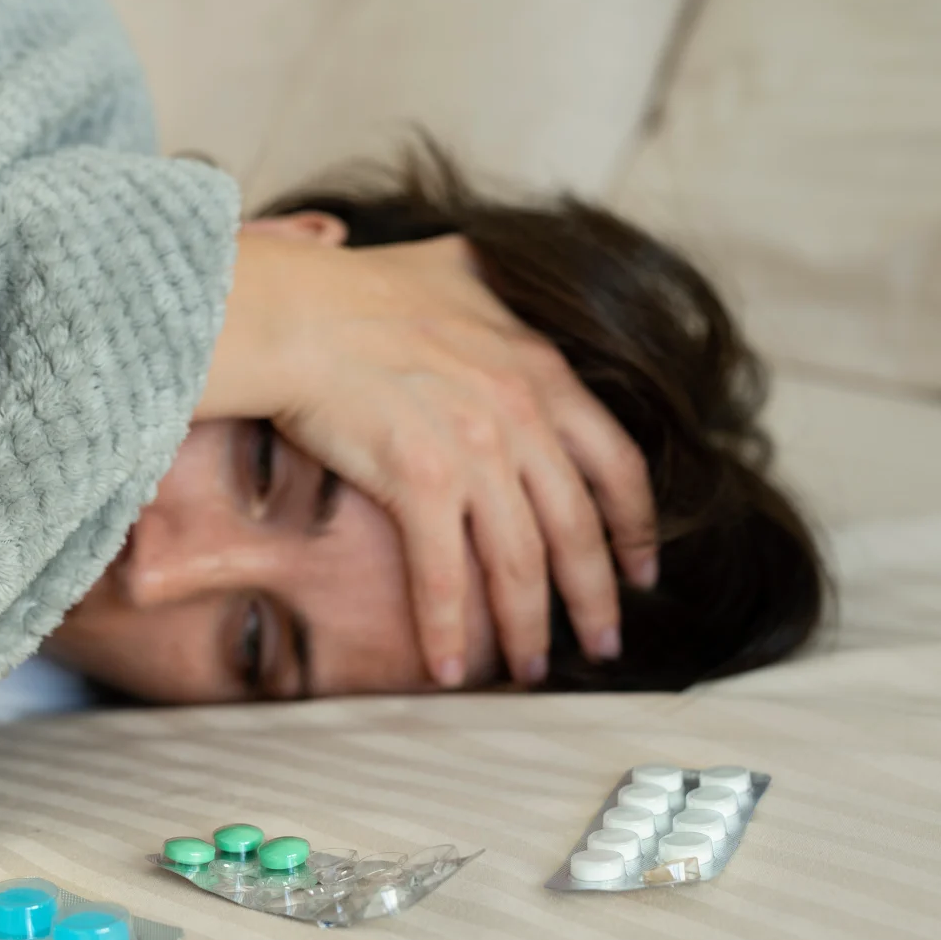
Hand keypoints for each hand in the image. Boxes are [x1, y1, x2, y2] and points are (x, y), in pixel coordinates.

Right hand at [200, 227, 656, 685]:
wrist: (298, 310)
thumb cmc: (360, 288)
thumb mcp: (456, 270)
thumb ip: (488, 286)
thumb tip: (480, 274)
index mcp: (541, 370)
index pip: (617, 462)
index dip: (634, 525)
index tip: (642, 568)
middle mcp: (523, 415)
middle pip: (579, 527)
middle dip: (596, 596)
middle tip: (604, 644)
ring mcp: (477, 451)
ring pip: (522, 561)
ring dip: (528, 627)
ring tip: (531, 669)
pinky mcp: (421, 481)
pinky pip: (445, 574)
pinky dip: (447, 628)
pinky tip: (445, 668)